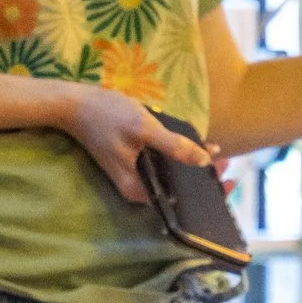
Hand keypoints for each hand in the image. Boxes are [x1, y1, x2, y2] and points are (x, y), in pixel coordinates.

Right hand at [54, 84, 213, 204]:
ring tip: (217, 155)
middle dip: (202, 178)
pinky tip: (194, 147)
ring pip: (170, 176)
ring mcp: (133, 175)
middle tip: (227, 163)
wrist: (73, 103)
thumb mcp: (143, 128)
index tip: (228, 181)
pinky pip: (160, 164)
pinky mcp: (132, 162)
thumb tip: (204, 161)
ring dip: (191, 166)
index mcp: (138, 188)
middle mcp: (136, 188)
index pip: (179, 199)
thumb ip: (173, 146)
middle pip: (176, 189)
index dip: (206, 191)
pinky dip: (177, 157)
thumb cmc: (106, 115)